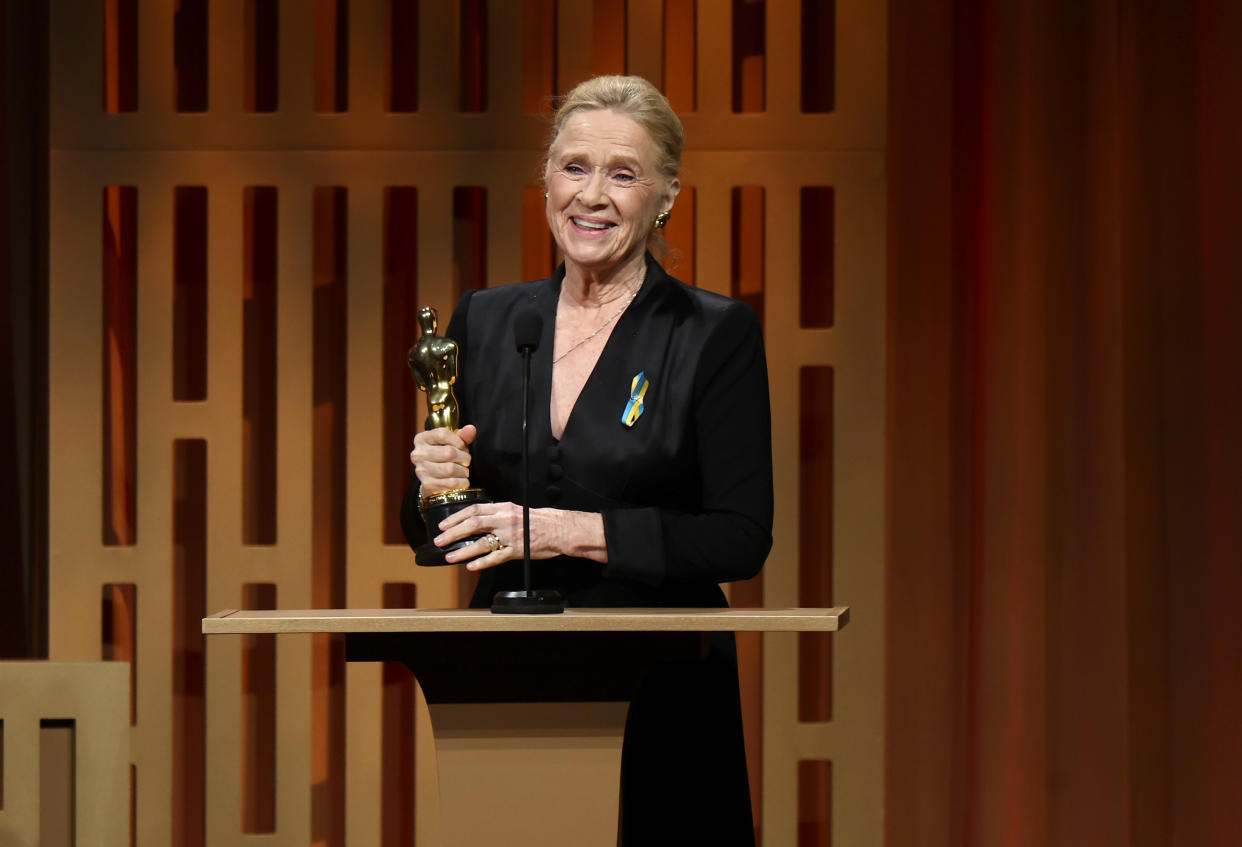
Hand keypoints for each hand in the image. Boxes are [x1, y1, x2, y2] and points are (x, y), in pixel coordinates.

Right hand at [410, 424, 476, 494]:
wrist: (433, 478)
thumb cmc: (443, 456)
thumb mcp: (452, 443)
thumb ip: (462, 436)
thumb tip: (471, 429)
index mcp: (422, 439)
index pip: (442, 434)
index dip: (458, 441)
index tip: (462, 447)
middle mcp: (418, 454)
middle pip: (449, 453)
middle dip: (464, 457)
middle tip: (465, 461)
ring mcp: (421, 470)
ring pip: (451, 469)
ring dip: (463, 471)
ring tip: (464, 471)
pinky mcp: (428, 485)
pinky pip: (451, 483)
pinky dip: (462, 482)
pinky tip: (462, 480)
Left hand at [434, 503, 605, 569]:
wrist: (561, 529)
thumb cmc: (540, 521)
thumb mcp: (517, 511)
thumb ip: (498, 514)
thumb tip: (479, 520)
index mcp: (504, 507)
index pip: (475, 509)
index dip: (456, 517)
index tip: (443, 524)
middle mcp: (505, 520)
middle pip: (473, 524)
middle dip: (453, 533)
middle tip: (439, 540)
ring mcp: (510, 536)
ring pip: (481, 543)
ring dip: (462, 551)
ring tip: (449, 557)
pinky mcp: (517, 550)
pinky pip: (495, 557)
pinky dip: (481, 562)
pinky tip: (471, 566)